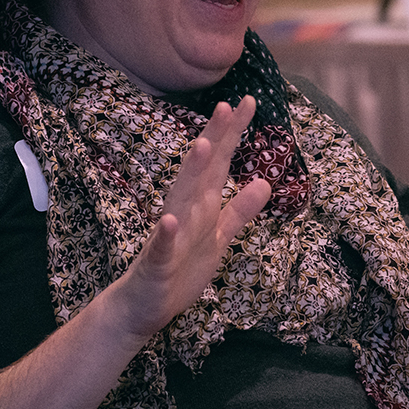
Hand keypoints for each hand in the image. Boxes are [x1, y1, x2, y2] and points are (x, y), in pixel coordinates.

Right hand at [104, 97, 273, 341]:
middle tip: (227, 106)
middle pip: (202, 171)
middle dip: (214, 139)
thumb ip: (239, 211)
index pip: (221, 163)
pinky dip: (166, 234)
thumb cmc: (180, 269)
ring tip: (203, 146)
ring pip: (181, 200)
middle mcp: (184, 212)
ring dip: (191, 174)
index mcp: (201, 205)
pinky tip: (170, 221)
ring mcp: (168, 235)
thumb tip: (265, 183)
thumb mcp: (219, 238)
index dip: (234, 134)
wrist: (143, 307)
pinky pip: (162, 247)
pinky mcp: (157, 262)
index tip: (249, 101)